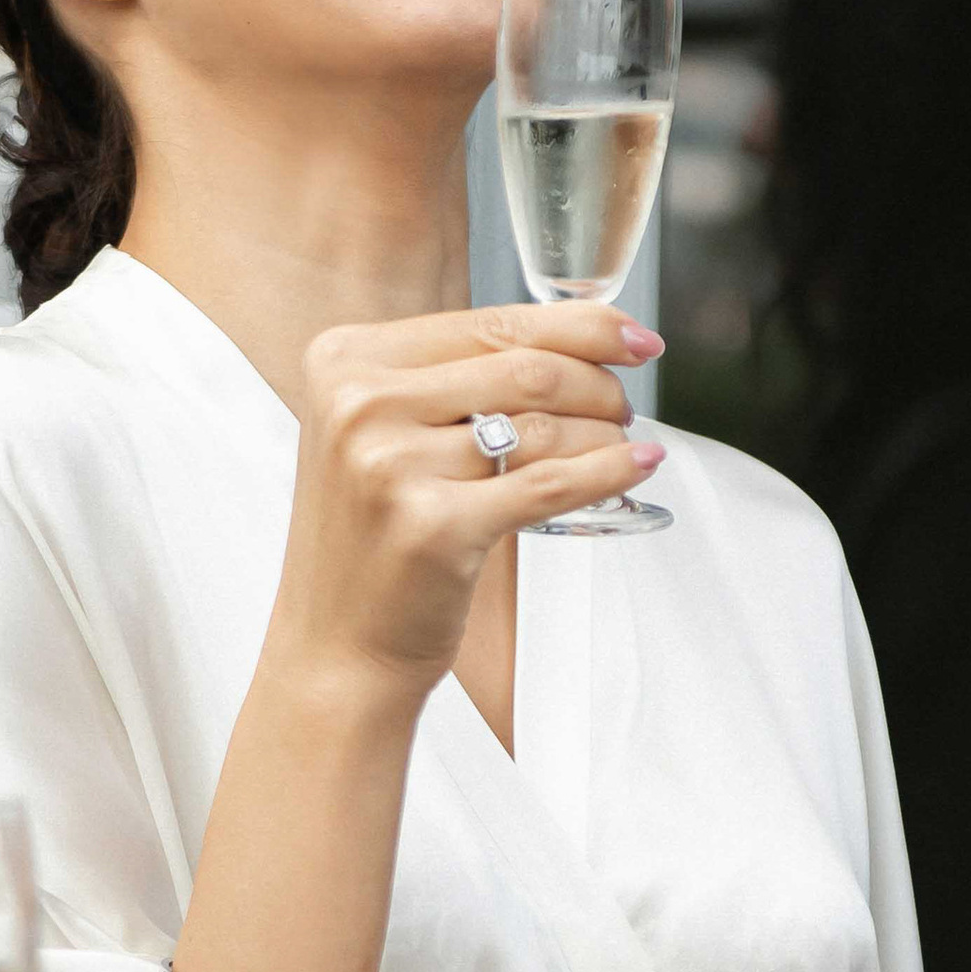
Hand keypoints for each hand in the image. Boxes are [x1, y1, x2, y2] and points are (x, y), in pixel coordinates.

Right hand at [272, 300, 664, 698]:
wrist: (335, 648)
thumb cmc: (370, 542)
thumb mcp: (381, 436)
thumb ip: (448, 382)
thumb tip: (572, 342)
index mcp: (345, 362)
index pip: (489, 323)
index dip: (579, 326)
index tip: (631, 337)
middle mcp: (360, 405)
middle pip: (524, 368)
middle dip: (597, 384)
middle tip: (621, 407)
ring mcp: (392, 465)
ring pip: (543, 426)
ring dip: (603, 433)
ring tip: (618, 445)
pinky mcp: (435, 527)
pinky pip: (549, 485)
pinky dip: (606, 472)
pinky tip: (635, 466)